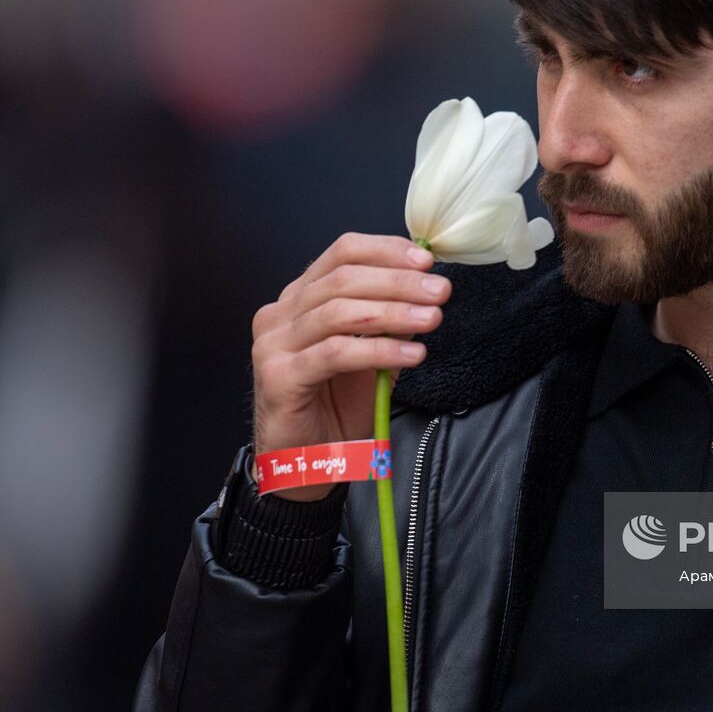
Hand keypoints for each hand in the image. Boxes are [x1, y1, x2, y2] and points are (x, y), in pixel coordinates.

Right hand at [250, 233, 449, 500]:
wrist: (308, 460)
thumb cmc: (336, 405)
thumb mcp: (369, 352)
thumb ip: (387, 320)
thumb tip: (427, 288)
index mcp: (300, 298)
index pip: (341, 254)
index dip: (385, 251)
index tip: (426, 260)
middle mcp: (280, 314)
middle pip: (342, 279)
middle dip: (398, 282)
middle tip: (439, 291)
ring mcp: (274, 344)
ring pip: (339, 313)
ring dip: (394, 313)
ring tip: (432, 320)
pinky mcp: (279, 376)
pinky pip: (336, 353)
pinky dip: (379, 351)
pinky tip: (411, 353)